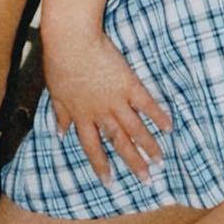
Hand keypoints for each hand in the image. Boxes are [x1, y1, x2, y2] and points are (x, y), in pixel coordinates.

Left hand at [43, 24, 171, 183]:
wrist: (72, 41)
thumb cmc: (60, 62)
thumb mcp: (56, 93)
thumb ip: (60, 114)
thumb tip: (60, 133)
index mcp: (82, 115)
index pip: (92, 147)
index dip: (101, 165)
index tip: (109, 182)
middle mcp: (100, 113)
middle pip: (119, 142)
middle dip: (133, 162)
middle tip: (146, 179)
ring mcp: (116, 99)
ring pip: (134, 128)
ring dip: (148, 145)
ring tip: (160, 160)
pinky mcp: (129, 83)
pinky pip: (146, 103)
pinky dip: (157, 115)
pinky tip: (168, 126)